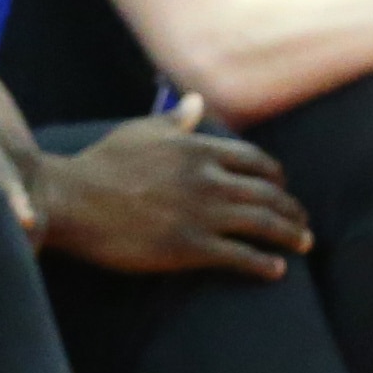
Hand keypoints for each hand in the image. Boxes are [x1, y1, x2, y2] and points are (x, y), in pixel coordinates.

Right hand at [34, 98, 313, 277]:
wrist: (70, 200)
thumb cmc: (101, 164)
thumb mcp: (141, 132)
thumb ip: (176, 122)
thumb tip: (196, 102)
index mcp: (198, 149)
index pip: (255, 161)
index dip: (275, 176)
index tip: (283, 187)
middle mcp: (207, 178)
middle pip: (268, 193)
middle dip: (292, 209)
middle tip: (303, 223)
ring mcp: (201, 214)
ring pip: (262, 223)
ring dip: (290, 234)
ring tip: (303, 243)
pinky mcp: (189, 248)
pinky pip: (240, 256)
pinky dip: (264, 263)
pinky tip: (278, 270)